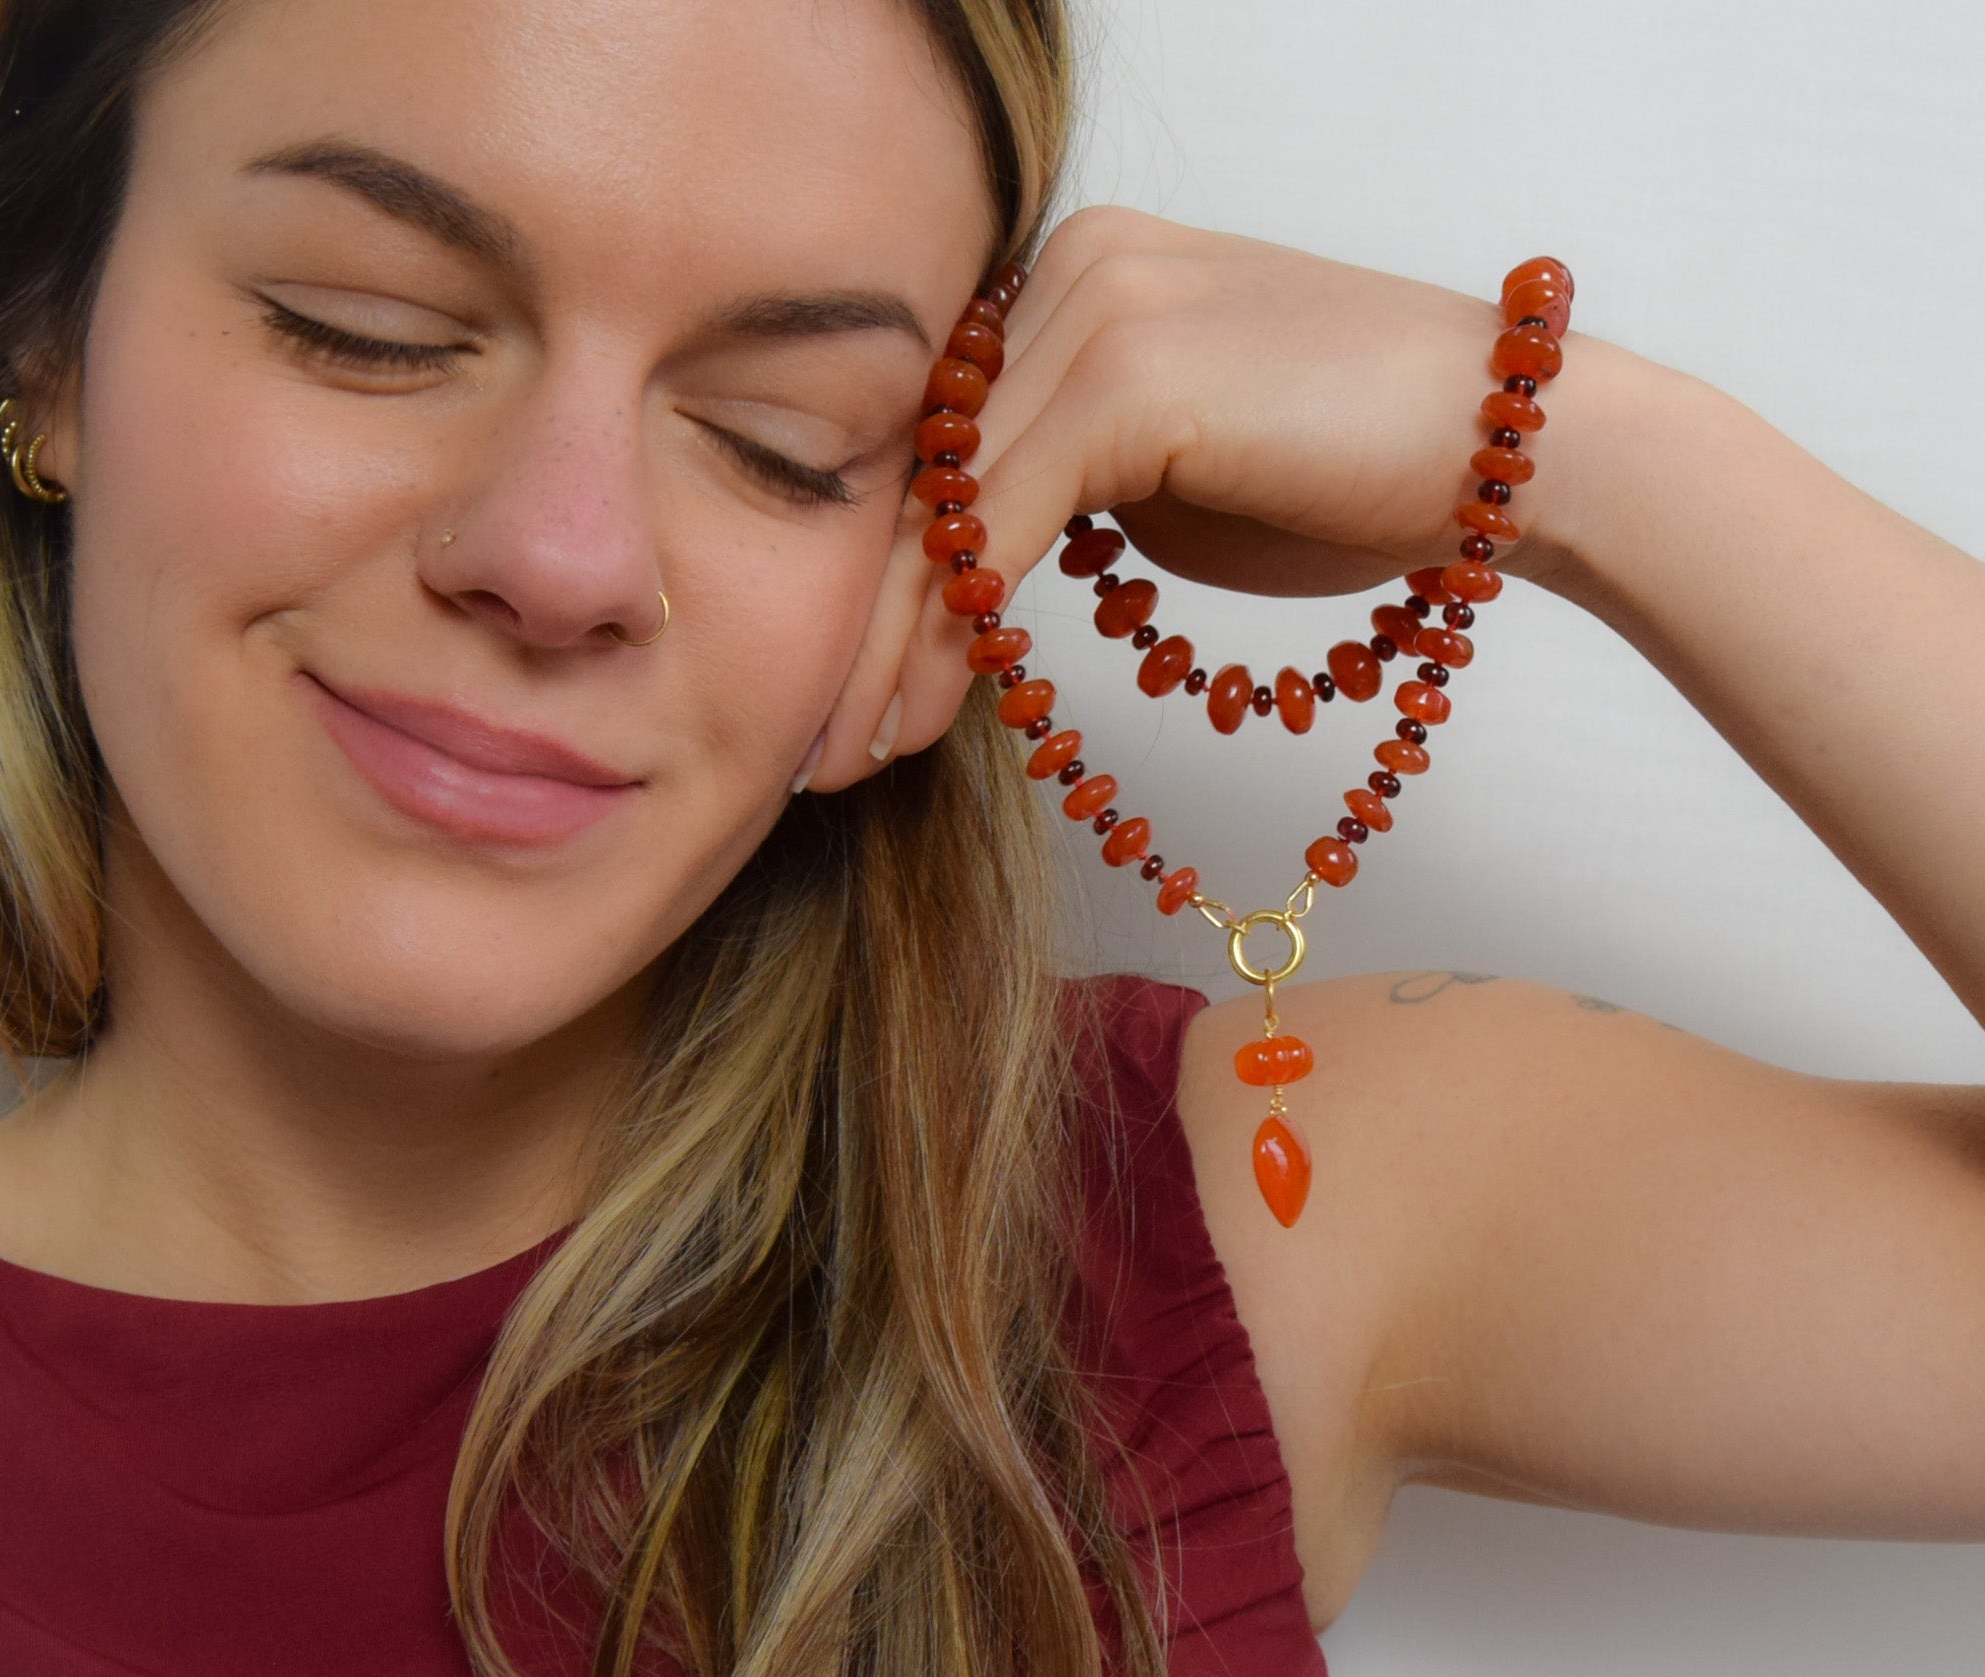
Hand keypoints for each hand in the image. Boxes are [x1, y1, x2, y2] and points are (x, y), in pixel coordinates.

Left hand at [803, 205, 1578, 790]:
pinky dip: (953, 632)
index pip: (938, 446)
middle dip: (862, 624)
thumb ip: (1063, 491)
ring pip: (943, 508)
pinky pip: (998, 523)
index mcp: (1070, 280)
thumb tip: (974, 567)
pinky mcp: (1132, 369)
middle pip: (921, 474)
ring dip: (888, 649)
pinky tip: (920, 717)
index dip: (883, 578)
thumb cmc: (1357, 475)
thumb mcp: (1170, 480)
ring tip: (846, 755)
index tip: (849, 691)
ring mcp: (1098, 303)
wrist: (1513, 453)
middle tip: (814, 741)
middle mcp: (1068, 268)